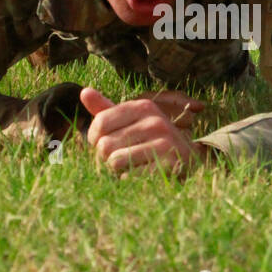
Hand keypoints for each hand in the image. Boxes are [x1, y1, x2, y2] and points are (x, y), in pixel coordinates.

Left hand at [80, 87, 210, 175]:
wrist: (188, 161)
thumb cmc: (150, 141)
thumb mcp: (130, 122)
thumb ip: (106, 110)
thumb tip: (84, 91)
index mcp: (143, 106)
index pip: (100, 122)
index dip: (95, 139)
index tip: (105, 143)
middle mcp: (155, 121)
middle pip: (105, 145)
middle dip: (107, 158)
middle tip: (123, 158)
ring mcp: (164, 142)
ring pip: (115, 162)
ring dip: (118, 171)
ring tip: (132, 166)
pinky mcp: (169, 164)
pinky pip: (130, 176)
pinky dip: (130, 181)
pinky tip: (142, 176)